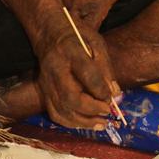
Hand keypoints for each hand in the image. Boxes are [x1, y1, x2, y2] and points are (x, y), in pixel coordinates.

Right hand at [33, 12, 120, 129]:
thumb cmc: (78, 37)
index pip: (86, 73)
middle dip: (92, 109)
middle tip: (107, 111)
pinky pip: (55, 113)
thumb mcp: (96, 42)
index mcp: (70, 51)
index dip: (100, 89)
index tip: (112, 97)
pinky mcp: (44, 91)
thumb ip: (106, 67)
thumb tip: (115, 94)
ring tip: (102, 123)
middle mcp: (55, 69)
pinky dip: (71, 123)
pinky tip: (86, 124)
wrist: (50, 34)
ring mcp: (47, 82)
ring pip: (62, 110)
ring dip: (84, 122)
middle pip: (70, 97)